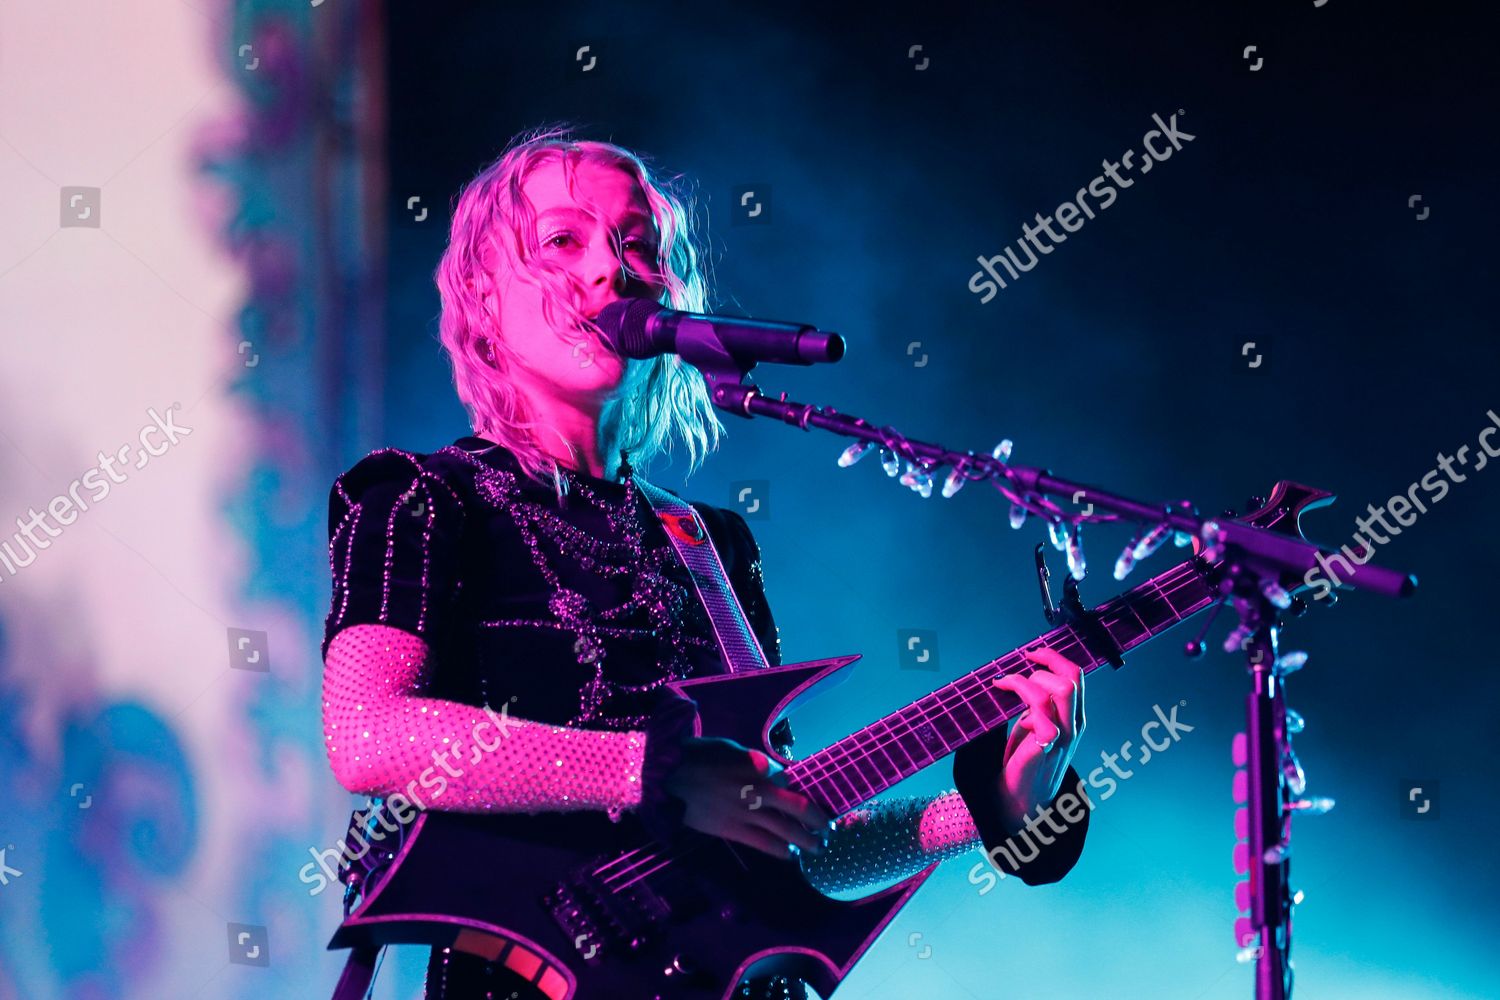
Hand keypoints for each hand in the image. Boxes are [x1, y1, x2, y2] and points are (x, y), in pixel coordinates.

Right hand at [662, 736, 833, 859]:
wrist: (669, 775)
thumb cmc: (700, 756)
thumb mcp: (733, 749)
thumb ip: (756, 763)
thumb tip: (774, 776)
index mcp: (759, 764)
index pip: (789, 779)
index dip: (797, 788)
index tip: (803, 796)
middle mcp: (759, 788)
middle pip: (800, 807)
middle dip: (819, 820)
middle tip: (830, 828)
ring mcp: (747, 811)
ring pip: (787, 830)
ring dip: (807, 841)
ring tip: (818, 847)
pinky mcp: (734, 830)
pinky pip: (765, 844)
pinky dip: (782, 851)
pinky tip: (790, 855)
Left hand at [990, 647, 1085, 833]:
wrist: (1021, 800)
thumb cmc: (1026, 758)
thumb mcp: (1036, 724)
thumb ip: (1038, 703)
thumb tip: (1024, 673)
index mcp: (1074, 716)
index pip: (1075, 675)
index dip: (1053, 657)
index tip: (1030, 654)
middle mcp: (1073, 724)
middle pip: (1071, 678)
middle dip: (1041, 665)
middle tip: (1016, 672)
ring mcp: (1062, 737)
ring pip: (1059, 690)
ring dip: (1026, 681)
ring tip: (1005, 687)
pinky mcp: (1045, 748)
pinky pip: (1041, 716)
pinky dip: (1023, 704)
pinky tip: (1012, 714)